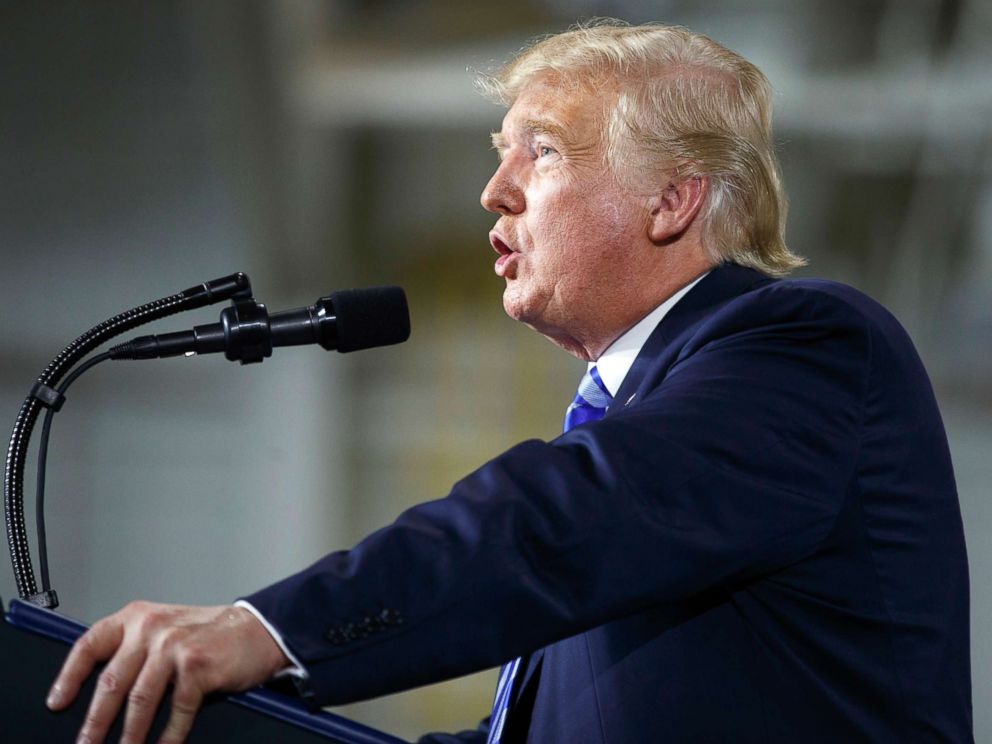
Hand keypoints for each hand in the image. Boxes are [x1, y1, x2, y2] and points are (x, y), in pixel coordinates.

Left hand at [46, 601, 290, 743]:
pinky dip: (168, 736)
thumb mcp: (167, 629)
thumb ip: (137, 650)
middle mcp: (152, 628)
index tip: (58, 702)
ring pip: (139, 700)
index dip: (70, 676)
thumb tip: (105, 693)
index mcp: (138, 617)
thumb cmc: (212, 634)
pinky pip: (175, 710)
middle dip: (96, 721)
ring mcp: (174, 646)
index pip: (91, 643)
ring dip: (128, 736)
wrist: (260, 630)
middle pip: (111, 681)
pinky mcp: (197, 667)